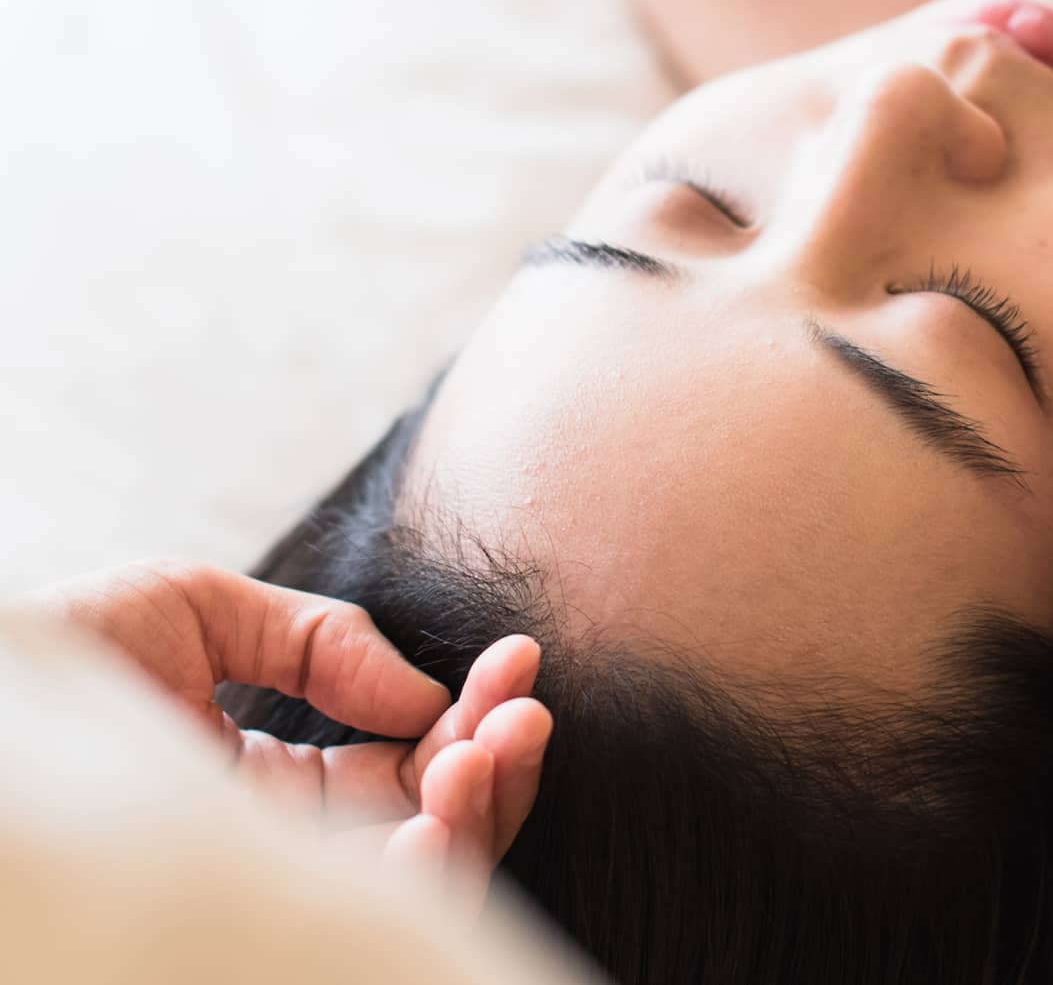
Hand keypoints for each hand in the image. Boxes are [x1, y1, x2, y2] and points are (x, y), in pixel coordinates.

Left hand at [29, 561, 551, 906]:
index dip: (475, 713)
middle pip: (437, 826)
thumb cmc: (53, 663)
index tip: (517, 659)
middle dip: (497, 764)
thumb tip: (419, 691)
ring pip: (422, 879)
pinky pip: (369, 918)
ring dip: (480, 813)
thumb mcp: (193, 609)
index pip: (409, 761)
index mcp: (277, 783)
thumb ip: (315, 638)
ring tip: (487, 747)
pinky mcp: (253, 916)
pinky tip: (435, 814)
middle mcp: (287, 848)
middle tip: (524, 709)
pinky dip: (426, 871)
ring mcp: (272, 889)